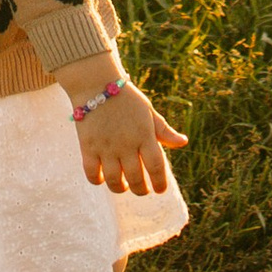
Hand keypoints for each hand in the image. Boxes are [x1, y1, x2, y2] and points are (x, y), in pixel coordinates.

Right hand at [57, 63, 186, 196]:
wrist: (95, 82)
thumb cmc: (126, 98)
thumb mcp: (148, 112)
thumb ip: (164, 131)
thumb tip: (184, 142)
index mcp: (144, 135)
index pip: (156, 167)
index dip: (160, 182)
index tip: (160, 189)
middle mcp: (126, 143)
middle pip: (136, 178)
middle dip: (141, 189)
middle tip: (142, 189)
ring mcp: (106, 146)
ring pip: (114, 180)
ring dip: (121, 188)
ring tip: (124, 185)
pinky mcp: (88, 146)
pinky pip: (91, 173)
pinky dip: (98, 180)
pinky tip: (103, 177)